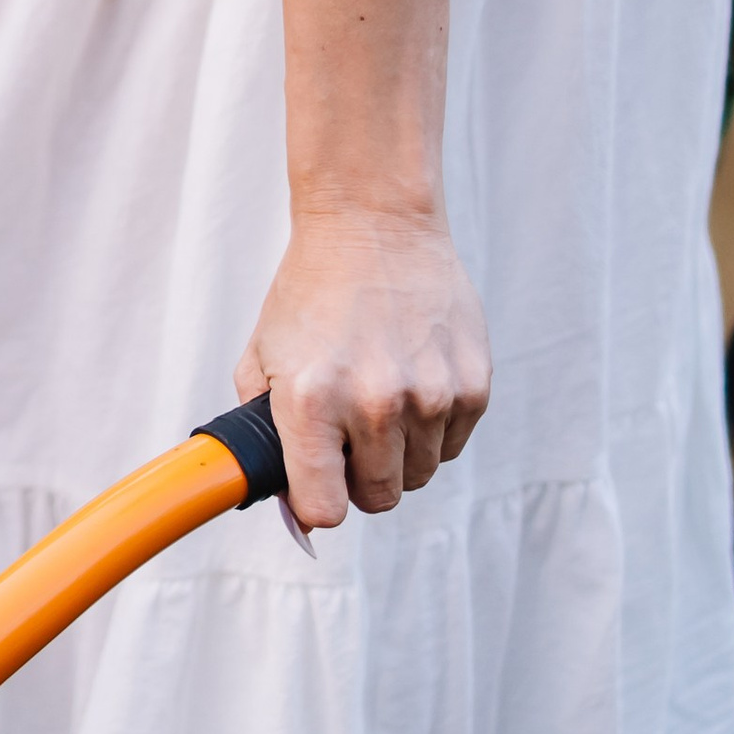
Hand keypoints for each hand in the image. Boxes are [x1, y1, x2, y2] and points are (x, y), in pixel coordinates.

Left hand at [236, 200, 489, 529]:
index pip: (325, 509)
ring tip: (379, 396)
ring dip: (398, 452)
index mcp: (311, 400)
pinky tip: (412, 380)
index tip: (318, 486)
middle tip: (349, 434)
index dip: (318, 504)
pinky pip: (452, 444)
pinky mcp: (472, 385)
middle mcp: (374, 402)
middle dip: (360, 478)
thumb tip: (278, 497)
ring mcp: (429, 395)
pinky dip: (432, 428)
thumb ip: (261, 430)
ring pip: (418, 474)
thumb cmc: (311, 292)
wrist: (374, 224)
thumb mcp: (261, 356)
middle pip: (378, 498)